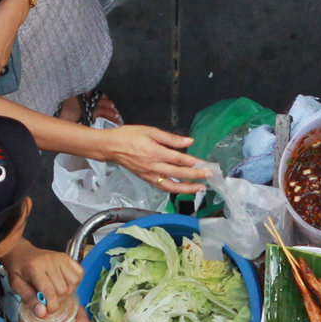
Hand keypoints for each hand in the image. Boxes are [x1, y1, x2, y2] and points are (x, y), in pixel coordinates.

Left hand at [2, 243, 81, 314]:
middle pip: (63, 289)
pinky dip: (75, 282)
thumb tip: (42, 313)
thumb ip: (30, 299)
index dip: (52, 306)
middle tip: (49, 300)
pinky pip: (79, 273)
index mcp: (34, 267)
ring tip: (57, 291)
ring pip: (74, 282)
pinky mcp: (67, 257)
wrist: (22, 254)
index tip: (48, 311)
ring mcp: (60, 258)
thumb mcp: (16, 286)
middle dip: (58, 300)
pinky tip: (65, 283)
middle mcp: (50, 261)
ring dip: (68, 291)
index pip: (50, 291)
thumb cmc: (18, 270)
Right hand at [94, 124, 217, 193]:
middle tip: (209, 176)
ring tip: (200, 188)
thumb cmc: (129, 136)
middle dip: (196, 176)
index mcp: (155, 152)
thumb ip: (171, 138)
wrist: (110, 146)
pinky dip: (174, 190)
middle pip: (178, 173)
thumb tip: (189, 141)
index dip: (194, 163)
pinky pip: (162, 187)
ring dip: (187, 188)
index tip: (206, 164)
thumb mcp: (150, 131)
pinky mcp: (146, 179)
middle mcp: (153, 166)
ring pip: (171, 185)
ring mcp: (149, 175)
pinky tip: (184, 189)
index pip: (179, 159)